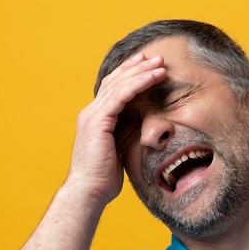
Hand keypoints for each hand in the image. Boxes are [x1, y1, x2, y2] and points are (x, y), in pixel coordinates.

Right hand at [66, 53, 165, 204]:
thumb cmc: (103, 179)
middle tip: (157, 58)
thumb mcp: (116, 153)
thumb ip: (123, 138)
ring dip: (142, 72)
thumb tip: (139, 136)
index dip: (129, 75)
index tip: (146, 65)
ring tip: (160, 64)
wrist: (88, 192)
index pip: (111, 89)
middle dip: (137, 67)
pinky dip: (138, 84)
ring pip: (119, 85)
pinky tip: (153, 77)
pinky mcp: (98, 121)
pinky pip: (121, 96)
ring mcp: (92, 116)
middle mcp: (90, 113)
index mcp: (94, 119)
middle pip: (115, 81)